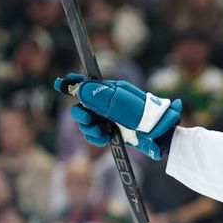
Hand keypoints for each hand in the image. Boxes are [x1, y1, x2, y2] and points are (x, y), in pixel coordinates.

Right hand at [55, 73, 181, 160]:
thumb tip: (80, 88)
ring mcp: (111, 118)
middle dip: (81, 113)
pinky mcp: (113, 132)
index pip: (89, 84)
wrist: (162, 136)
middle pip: (83, 105)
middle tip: (87, 118)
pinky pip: (95, 135)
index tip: (60, 84)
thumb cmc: (147, 116)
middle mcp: (109, 103)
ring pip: (87, 122)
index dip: (74, 83)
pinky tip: (104, 138)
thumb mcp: (123, 104)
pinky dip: (96, 137)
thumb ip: (101, 97)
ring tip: (100, 132)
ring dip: (89, 128)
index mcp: (113, 91)